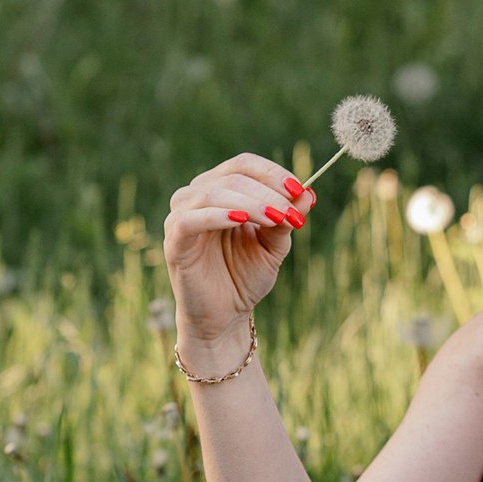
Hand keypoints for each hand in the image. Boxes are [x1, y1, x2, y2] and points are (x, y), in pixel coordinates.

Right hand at [162, 153, 319, 361]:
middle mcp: (197, 196)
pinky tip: (240, 220)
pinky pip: (191, 219)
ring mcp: (182, 216)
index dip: (272, 173)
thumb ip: (286, 218)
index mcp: (221, 190)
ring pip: (214, 192)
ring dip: (250, 203)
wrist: (223, 316)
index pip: (244, 165)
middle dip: (268, 192)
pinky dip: (218, 215)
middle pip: (233, 176)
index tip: (299, 189)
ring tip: (276, 219)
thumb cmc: (245, 277)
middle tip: (291, 213)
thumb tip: (309, 193)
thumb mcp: (273, 245)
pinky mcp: (174, 240)